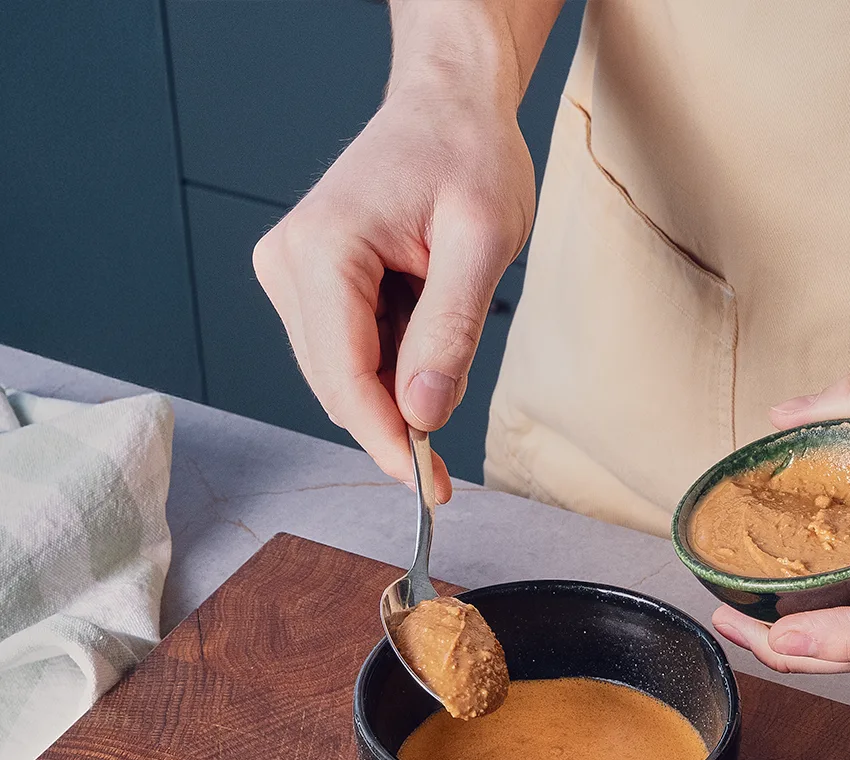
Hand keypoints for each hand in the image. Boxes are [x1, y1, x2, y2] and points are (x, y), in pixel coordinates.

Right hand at [253, 37, 535, 500]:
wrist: (449, 105)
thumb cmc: (468, 154)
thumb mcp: (481, 242)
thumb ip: (450, 332)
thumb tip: (422, 414)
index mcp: (322, 250)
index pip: (344, 377)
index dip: (386, 442)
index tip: (427, 487)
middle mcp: (289, 264)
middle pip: (337, 386)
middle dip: (392, 430)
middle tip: (446, 470)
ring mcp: (292, 273)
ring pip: (341, 377)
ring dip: (394, 396)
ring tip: (448, 356)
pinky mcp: (310, 282)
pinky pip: (348, 354)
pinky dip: (390, 370)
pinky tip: (425, 339)